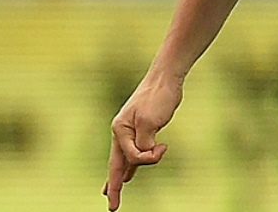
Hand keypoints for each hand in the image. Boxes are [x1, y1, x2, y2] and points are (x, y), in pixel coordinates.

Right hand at [104, 74, 182, 209]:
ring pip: (125, 159)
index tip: (162, 149)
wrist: (166, 78)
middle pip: (116, 164)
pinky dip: (130, 164)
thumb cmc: (157, 96)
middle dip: (113, 186)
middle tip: (112, 207)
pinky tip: (127, 173)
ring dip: (119, 176)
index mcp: (119, 130)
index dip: (145, 160)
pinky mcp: (143, 129)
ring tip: (110, 191)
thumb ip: (145, 143)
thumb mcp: (150, 122)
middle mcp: (121, 132)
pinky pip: (134, 152)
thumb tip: (146, 155)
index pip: (131, 155)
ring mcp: (131, 131)